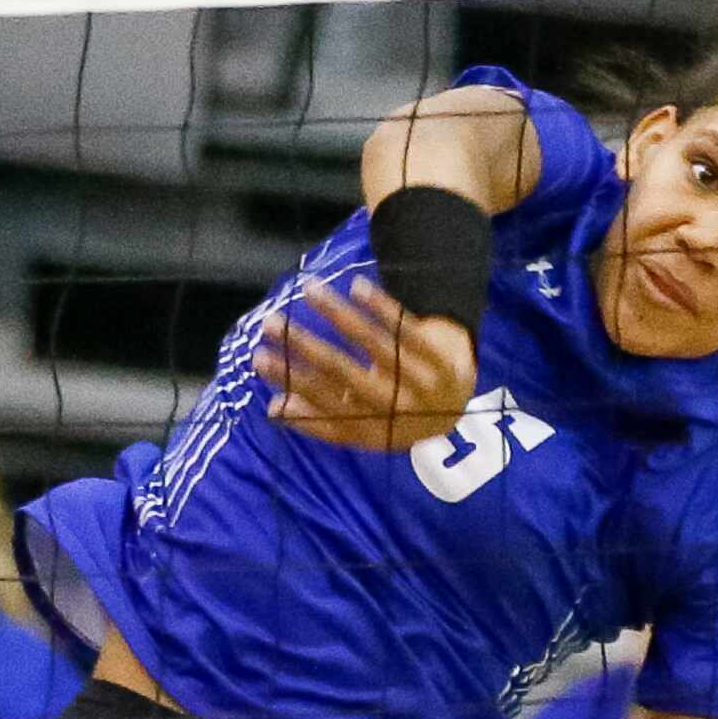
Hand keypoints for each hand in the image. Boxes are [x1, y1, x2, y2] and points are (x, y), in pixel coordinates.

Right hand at [252, 277, 477, 452]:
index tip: (258, 356)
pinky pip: (408, 328)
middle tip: (271, 322)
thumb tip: (273, 406)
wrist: (459, 406)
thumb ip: (319, 420)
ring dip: (337, 314)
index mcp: (370, 432)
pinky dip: (382, 306)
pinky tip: (356, 286)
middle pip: (343, 374)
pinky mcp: (444, 360)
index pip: (321, 405)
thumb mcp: (360, 427)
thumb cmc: (393, 414)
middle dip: (303, 346)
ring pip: (373, 343)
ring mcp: (423, 386)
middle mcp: (396, 412)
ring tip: (309, 289)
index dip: (290, 382)